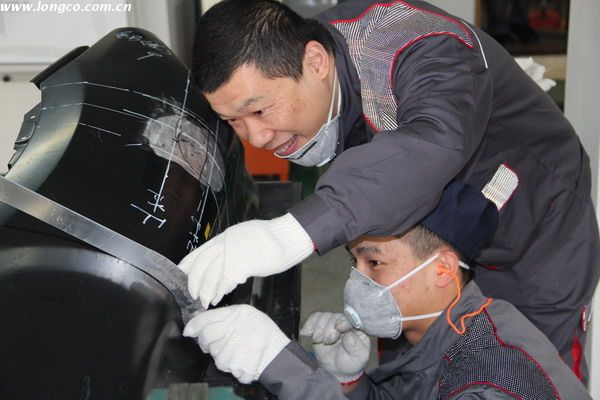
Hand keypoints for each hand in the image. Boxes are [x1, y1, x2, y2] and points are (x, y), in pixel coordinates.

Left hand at [178, 213, 312, 308]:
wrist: (289, 236)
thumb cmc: (273, 240)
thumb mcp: (247, 240)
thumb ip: (233, 251)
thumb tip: (226, 264)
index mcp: (225, 237)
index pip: (199, 252)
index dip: (187, 266)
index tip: (181, 277)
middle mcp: (226, 242)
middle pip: (202, 264)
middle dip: (195, 282)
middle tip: (195, 296)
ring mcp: (234, 251)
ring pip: (211, 274)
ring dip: (206, 290)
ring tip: (206, 302)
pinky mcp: (243, 262)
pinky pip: (225, 280)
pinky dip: (220, 291)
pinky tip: (219, 298)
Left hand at [184, 304, 290, 383]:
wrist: (279, 353)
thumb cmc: (264, 332)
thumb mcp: (248, 314)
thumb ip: (227, 316)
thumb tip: (201, 324)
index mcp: (236, 314)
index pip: (206, 319)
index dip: (194, 325)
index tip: (189, 331)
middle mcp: (232, 329)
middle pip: (206, 337)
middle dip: (205, 342)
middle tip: (211, 344)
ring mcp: (233, 348)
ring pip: (214, 354)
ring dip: (220, 354)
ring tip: (236, 350)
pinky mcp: (235, 364)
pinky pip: (224, 365)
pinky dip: (230, 365)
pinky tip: (240, 359)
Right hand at [300, 312, 369, 382]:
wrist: (337, 370)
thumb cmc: (351, 362)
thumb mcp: (358, 356)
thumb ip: (355, 345)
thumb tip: (348, 334)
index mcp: (357, 328)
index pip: (351, 319)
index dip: (344, 321)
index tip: (338, 327)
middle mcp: (345, 323)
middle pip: (335, 317)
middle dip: (329, 328)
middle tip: (328, 341)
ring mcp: (332, 323)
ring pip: (324, 316)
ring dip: (319, 328)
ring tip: (318, 340)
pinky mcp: (320, 326)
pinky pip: (314, 318)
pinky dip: (309, 324)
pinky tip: (306, 332)